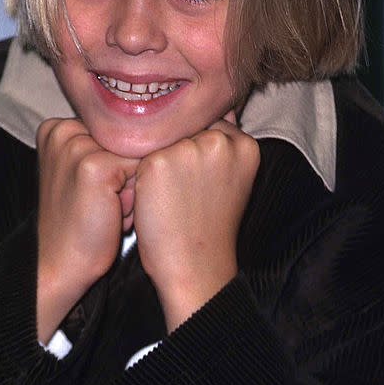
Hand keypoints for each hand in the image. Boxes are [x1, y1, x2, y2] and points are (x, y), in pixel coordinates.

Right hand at [36, 118, 138, 343]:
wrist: (62, 263)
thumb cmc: (82, 222)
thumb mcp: (87, 171)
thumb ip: (107, 146)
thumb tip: (161, 130)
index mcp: (58, 128)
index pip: (116, 131)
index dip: (119, 163)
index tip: (99, 190)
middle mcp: (63, 130)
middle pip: (128, 139)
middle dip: (127, 172)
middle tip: (104, 203)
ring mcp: (77, 146)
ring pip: (137, 153)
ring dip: (133, 185)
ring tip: (109, 208)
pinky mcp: (94, 165)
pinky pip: (141, 168)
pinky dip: (135, 196)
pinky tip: (113, 214)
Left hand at [133, 114, 259, 332]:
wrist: (195, 267)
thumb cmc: (208, 227)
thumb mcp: (229, 180)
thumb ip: (220, 146)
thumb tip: (202, 117)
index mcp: (244, 145)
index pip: (209, 125)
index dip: (195, 150)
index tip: (193, 180)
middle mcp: (221, 140)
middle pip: (184, 129)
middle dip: (176, 153)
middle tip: (178, 191)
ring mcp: (189, 149)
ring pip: (161, 139)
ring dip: (156, 161)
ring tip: (166, 197)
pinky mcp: (159, 161)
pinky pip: (139, 155)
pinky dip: (139, 176)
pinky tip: (150, 199)